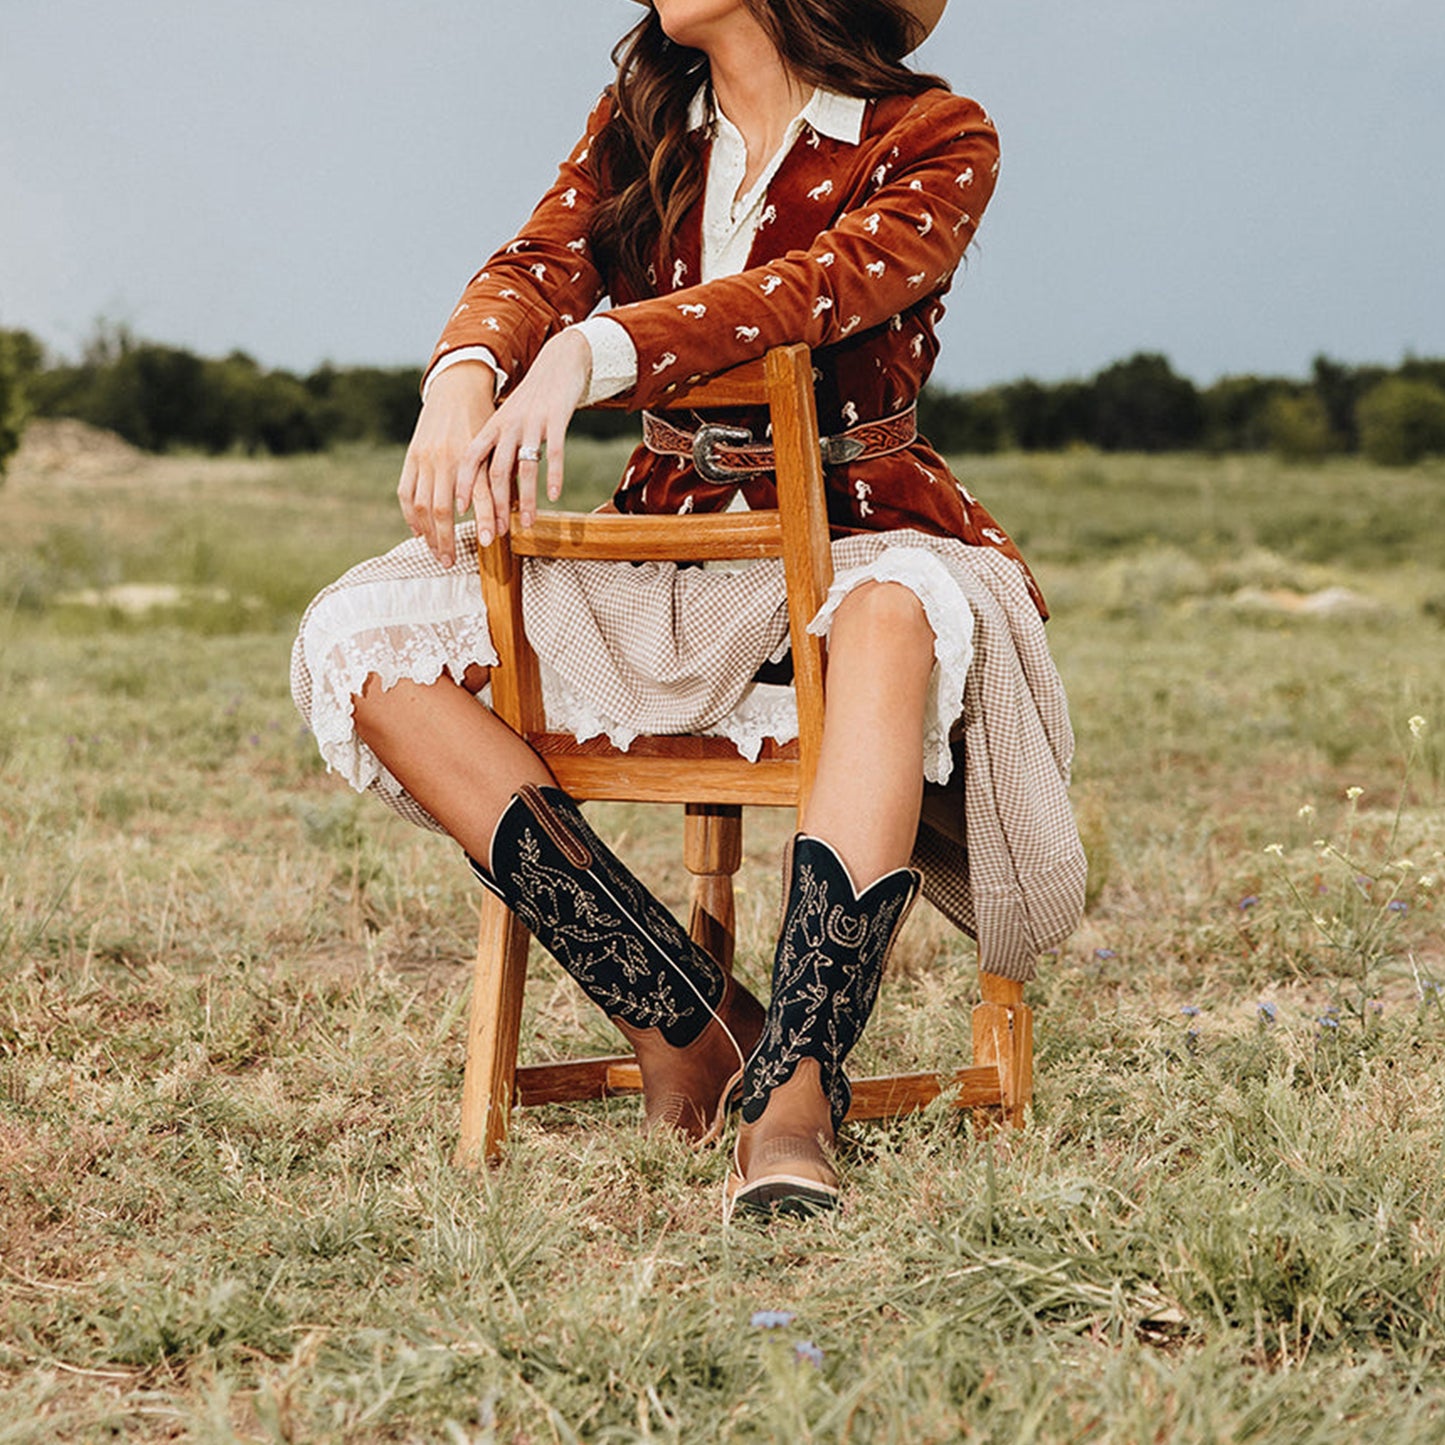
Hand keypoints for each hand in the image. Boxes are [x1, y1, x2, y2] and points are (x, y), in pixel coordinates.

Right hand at [398, 362, 496, 567]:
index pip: (478, 498)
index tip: (489, 544)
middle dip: (447, 540)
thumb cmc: (485, 421)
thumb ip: (501, 477)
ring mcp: (425, 458)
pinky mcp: (412, 456)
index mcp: (471, 456)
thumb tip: (511, 515)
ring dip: (428, 534)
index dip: (484, 522)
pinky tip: (418, 532)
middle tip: (451, 563)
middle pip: (442, 511)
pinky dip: (411, 515)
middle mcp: (446, 459)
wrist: (457, 388)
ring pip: (422, 506)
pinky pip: (406, 492)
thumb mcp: (497, 445)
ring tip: (437, 554)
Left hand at [458, 329, 591, 544]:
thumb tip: (495, 487)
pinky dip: (554, 476)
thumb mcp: (510, 422)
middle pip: (496, 472)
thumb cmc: (533, 401)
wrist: (559, 363)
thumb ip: (501, 450)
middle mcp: (508, 425)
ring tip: (528, 524)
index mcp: (493, 427)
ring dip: (527, 500)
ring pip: (525, 468)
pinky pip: (555, 453)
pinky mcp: (557, 420)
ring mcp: (532, 423)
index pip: (470, 459)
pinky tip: (555, 496)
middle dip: (495, 506)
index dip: (463, 485)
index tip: (458, 512)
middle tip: (495, 534)